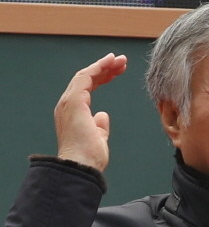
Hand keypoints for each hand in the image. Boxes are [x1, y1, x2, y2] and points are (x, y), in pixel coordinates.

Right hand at [54, 53, 127, 171]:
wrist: (81, 166)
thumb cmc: (89, 159)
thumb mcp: (98, 139)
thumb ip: (99, 126)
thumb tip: (102, 116)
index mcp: (73, 112)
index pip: (88, 88)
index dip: (102, 77)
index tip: (117, 72)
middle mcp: (68, 104)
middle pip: (86, 79)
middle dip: (105, 69)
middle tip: (122, 62)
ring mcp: (69, 102)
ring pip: (86, 75)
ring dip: (103, 66)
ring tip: (120, 60)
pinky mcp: (74, 101)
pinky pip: (85, 77)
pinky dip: (98, 67)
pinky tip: (109, 62)